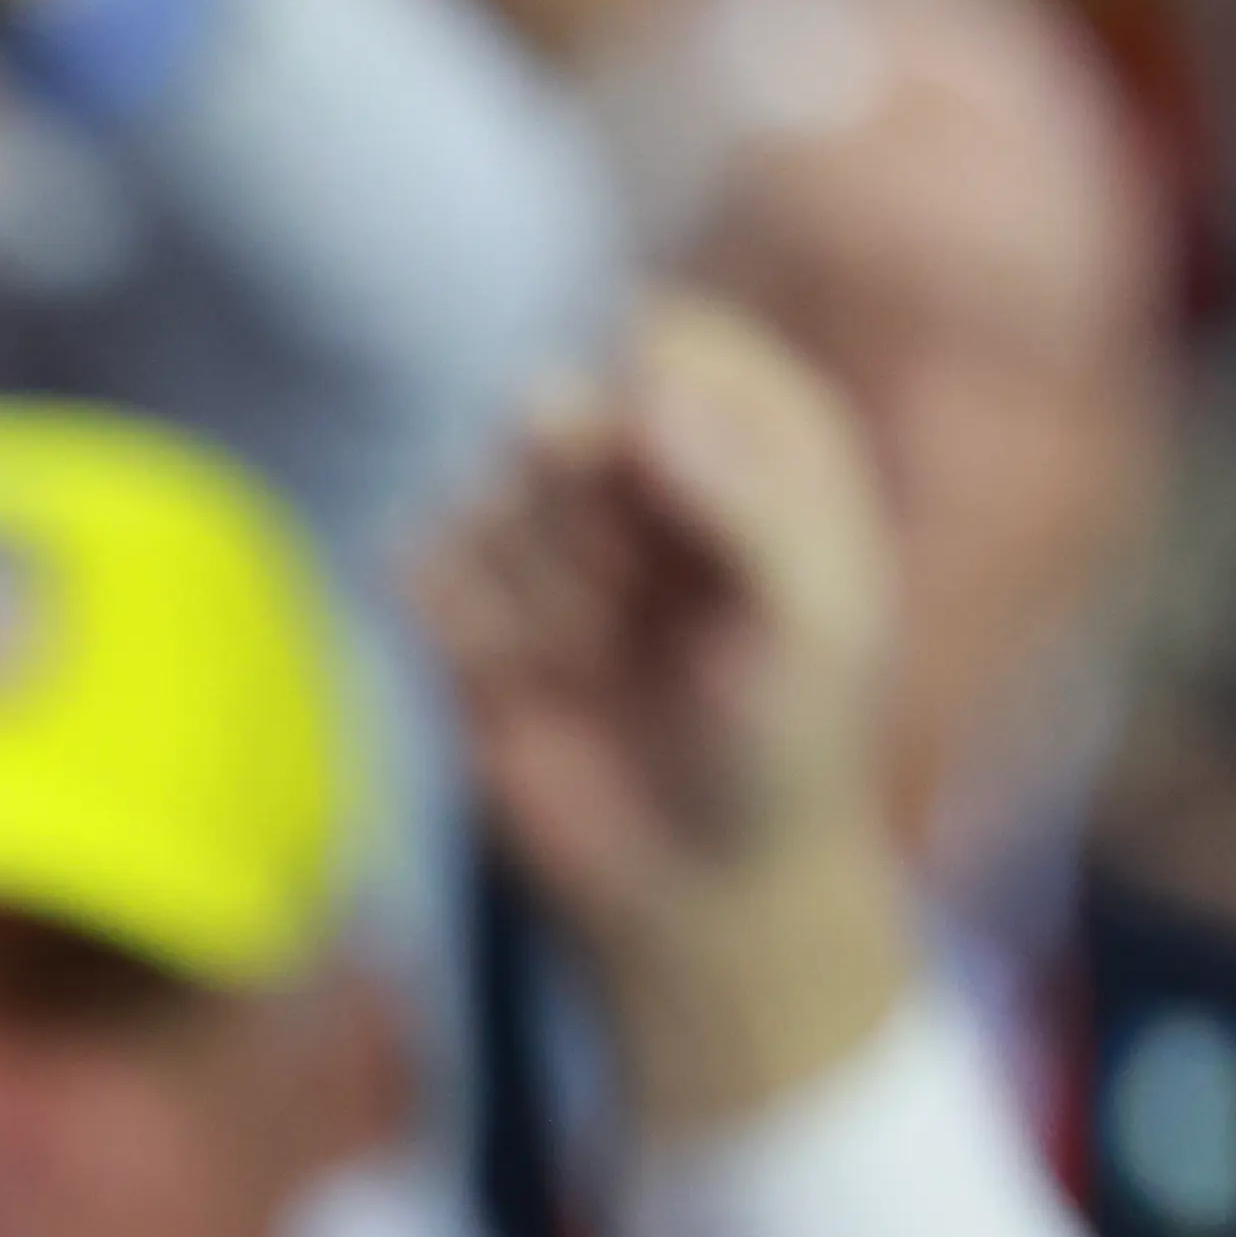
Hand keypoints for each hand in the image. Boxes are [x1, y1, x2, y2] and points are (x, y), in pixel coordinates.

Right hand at [422, 294, 921, 1134]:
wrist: (696, 895)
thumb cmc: (785, 753)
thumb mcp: (815, 622)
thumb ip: (749, 496)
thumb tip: (641, 387)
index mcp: (752, 444)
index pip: (666, 342)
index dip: (642, 398)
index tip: (643, 470)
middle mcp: (641, 477)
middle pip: (557, 406)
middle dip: (573, 498)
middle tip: (613, 584)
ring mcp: (547, 544)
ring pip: (482, 492)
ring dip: (528, 579)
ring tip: (585, 656)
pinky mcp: (466, 616)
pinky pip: (420, 565)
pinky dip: (463, 622)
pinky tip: (518, 681)